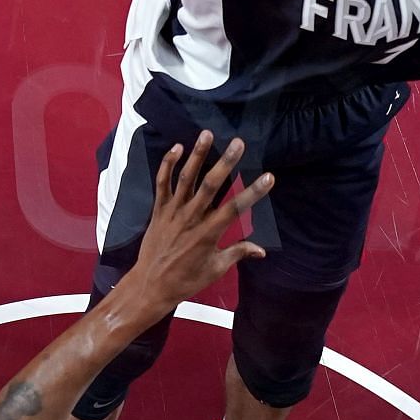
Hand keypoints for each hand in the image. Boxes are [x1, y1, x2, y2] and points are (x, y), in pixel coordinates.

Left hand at [130, 132, 272, 310]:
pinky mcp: (158, 209)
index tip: (269, 177)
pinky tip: (177, 148)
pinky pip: (162, 183)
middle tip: (239, 143)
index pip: (234, 209)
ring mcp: (172, 211)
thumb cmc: (186, 280)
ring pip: (186, 178)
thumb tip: (262, 250)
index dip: (253, 192)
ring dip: (197, 155)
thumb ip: (238, 253)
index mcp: (208, 233)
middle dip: (225, 163)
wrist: (151, 285)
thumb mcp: (215, 269)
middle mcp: (191, 218)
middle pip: (210, 186)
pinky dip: (167, 165)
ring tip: (208, 134)